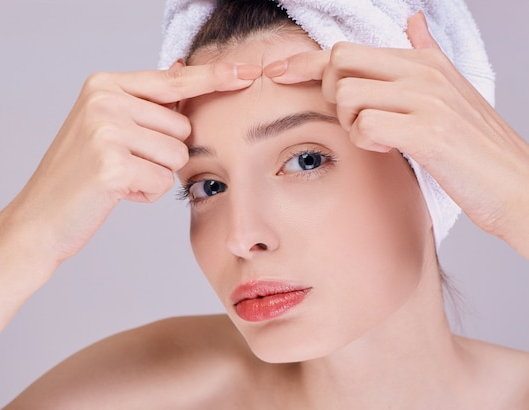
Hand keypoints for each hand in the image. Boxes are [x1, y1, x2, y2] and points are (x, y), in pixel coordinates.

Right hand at [7, 62, 261, 263]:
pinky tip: (116, 193)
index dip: (214, 78)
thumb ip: (147, 104)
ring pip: (178, 156)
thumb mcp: (108, 127)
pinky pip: (162, 181)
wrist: (39, 219)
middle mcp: (105, 100)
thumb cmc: (80, 176)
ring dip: (155, 175)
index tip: (248, 72)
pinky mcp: (112, 164)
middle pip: (182, 127)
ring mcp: (106, 130)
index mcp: (104, 85)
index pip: (173, 80)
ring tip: (119, 178)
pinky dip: (145, 193)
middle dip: (163, 154)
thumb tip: (185, 69)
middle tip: (124, 164)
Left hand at [264, 12, 528, 257]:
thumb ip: (428, 55)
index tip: (275, 72)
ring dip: (350, 124)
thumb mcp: (454, 91)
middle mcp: (423, 72)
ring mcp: (426, 99)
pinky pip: (365, 127)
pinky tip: (388, 150)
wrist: (517, 185)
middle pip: (338, 63)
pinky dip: (366, 143)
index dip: (304, 61)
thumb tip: (414, 21)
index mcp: (423, 62)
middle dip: (329, 94)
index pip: (346, 51)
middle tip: (353, 120)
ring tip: (378, 138)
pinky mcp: (427, 132)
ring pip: (346, 97)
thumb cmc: (477, 147)